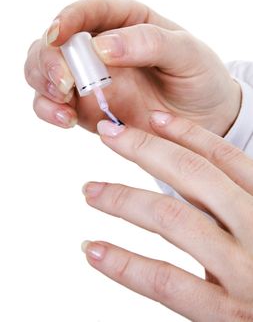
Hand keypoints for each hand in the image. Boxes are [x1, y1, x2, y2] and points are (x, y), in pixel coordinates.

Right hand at [24, 0, 240, 134]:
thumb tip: (102, 46)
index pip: (89, 11)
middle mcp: (101, 50)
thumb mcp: (188, 54)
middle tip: (64, 81)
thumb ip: (150, 43)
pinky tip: (64, 118)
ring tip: (63, 99)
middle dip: (49, 59)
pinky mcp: (88, 109)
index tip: (58, 35)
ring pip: (45, 73)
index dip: (68, 18)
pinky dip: (49, 110)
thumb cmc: (200, 79)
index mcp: (127, 23)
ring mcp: (91, 81)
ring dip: (43, 83)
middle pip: (55, 43)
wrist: (206, 120)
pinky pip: (55, 106)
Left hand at [82, 112, 252, 320]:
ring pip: (172, 219)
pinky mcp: (224, 314)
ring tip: (91, 191)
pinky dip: (124, 264)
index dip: (186, 133)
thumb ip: (235, 203)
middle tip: (108, 136)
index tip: (152, 118)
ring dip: (123, 200)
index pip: (224, 157)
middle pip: (193, 176)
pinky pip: (165, 281)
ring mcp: (242, 271)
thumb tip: (192, 171)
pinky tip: (95, 251)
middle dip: (144, 150)